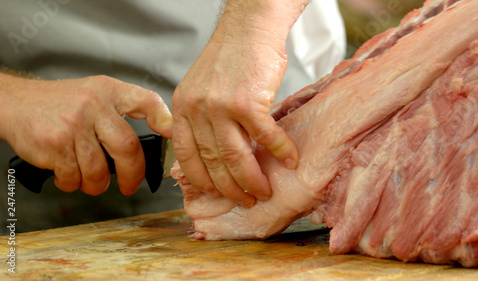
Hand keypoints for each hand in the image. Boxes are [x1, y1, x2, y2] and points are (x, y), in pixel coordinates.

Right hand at [0, 74, 171, 195]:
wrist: (16, 103)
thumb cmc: (62, 104)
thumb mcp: (97, 93)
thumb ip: (123, 110)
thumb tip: (160, 134)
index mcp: (109, 92)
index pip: (145, 101)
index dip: (163, 118)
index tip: (171, 134)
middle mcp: (94, 105)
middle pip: (127, 148)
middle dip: (132, 175)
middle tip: (129, 185)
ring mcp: (74, 125)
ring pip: (98, 170)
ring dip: (96, 185)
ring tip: (91, 181)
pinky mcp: (55, 144)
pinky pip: (74, 176)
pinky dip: (73, 183)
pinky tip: (68, 175)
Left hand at [171, 0, 306, 207]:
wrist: (249, 28)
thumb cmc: (230, 58)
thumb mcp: (200, 88)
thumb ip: (201, 120)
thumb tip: (215, 155)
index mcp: (182, 108)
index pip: (186, 155)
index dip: (202, 180)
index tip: (216, 193)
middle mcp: (197, 109)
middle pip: (213, 161)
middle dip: (231, 188)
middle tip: (246, 200)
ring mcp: (221, 105)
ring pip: (236, 156)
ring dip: (252, 179)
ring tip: (264, 191)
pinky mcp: (248, 100)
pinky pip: (265, 136)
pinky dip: (280, 151)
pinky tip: (290, 161)